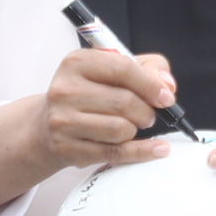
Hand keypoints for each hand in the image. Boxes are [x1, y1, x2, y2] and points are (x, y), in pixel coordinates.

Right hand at [0, 49, 177, 212]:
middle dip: (146, 111)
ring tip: (132, 126)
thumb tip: (167, 86)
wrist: (47, 124)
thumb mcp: (115, 69)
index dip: (151, 85)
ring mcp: (62, 121)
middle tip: (148, 115)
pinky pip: (115, 153)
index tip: (167, 98)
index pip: (123, 69)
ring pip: (121, 129)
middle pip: (124, 102)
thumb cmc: (91, 92)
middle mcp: (64, 90)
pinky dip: (142, 152)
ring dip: (136, 130)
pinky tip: (158, 149)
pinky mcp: (66, 149)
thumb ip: (149, 68)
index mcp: (77, 63)